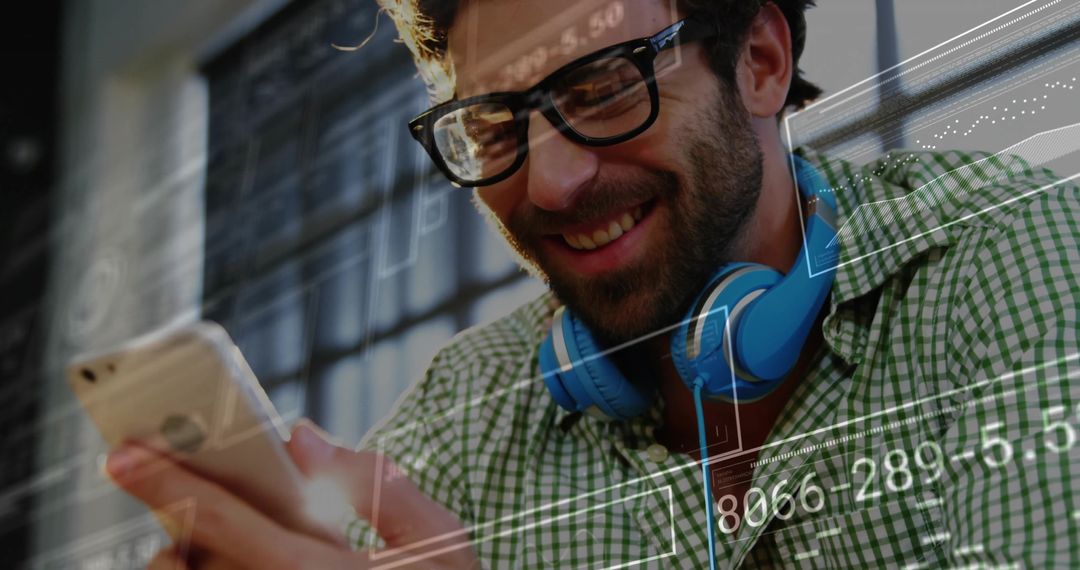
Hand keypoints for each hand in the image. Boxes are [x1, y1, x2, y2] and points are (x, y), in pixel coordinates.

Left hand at [108, 421, 478, 568]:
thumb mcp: (437, 539)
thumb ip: (377, 483)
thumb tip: (300, 437)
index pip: (229, 526)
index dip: (170, 485)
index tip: (123, 454)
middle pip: (195, 561)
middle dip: (169, 513)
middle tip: (149, 471)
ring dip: (183, 552)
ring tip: (193, 526)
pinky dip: (207, 568)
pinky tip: (217, 551)